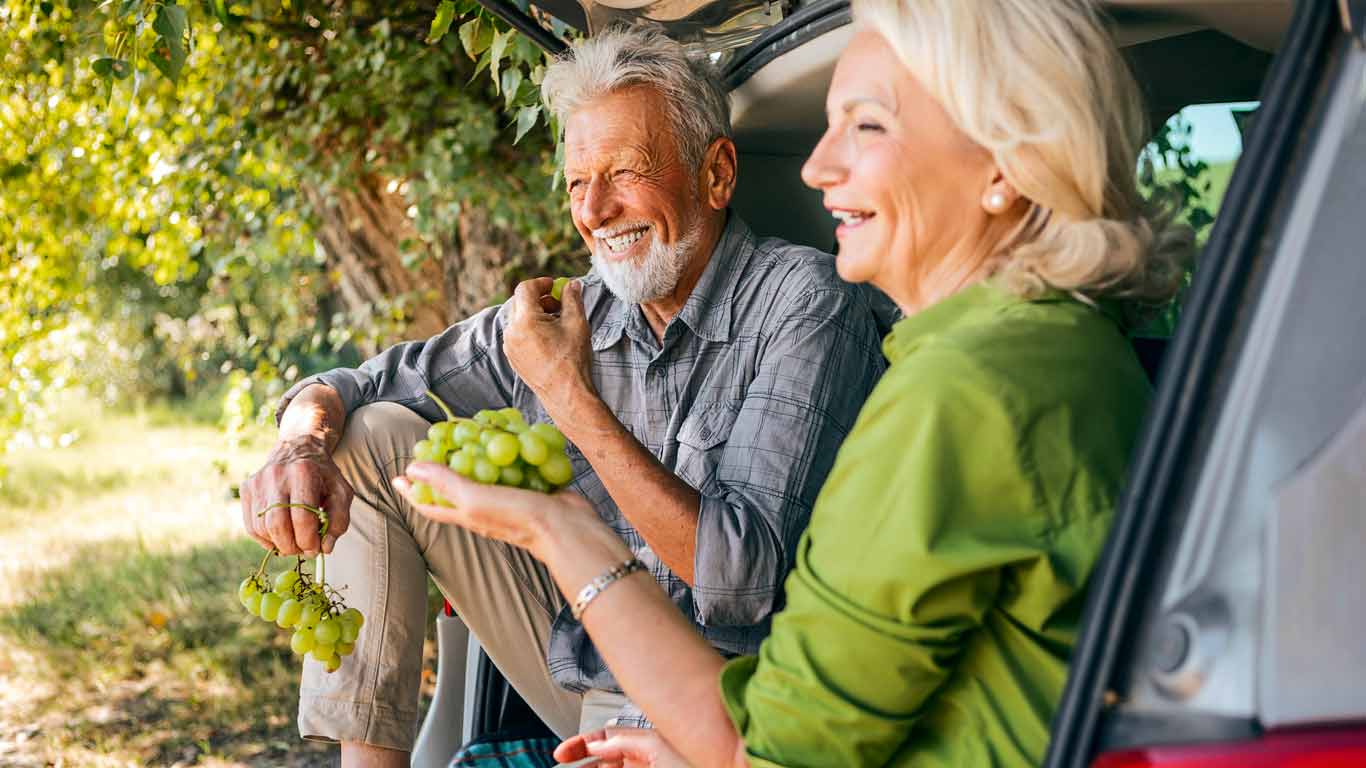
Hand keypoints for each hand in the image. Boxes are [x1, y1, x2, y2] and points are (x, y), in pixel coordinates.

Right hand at [240, 435, 352, 555]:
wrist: (297, 449)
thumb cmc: (323, 476)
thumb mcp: (341, 492)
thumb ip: (338, 521)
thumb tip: (325, 548)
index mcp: (303, 472)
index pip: (302, 517)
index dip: (308, 540)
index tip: (315, 548)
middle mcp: (276, 475)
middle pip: (277, 525)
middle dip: (292, 546)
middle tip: (303, 550)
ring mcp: (257, 482)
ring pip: (261, 528)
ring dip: (279, 544)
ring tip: (294, 542)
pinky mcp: (246, 489)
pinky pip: (251, 526)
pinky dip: (266, 539)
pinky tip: (281, 536)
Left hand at [395, 461, 630, 570]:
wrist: (568, 527)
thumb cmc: (518, 518)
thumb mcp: (475, 499)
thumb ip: (445, 482)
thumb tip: (411, 469)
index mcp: (467, 514)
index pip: (430, 504)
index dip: (412, 491)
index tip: (398, 475)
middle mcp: (484, 507)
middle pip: (455, 489)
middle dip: (442, 470)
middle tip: (433, 446)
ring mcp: (509, 499)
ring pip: (485, 477)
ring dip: (475, 458)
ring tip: (468, 437)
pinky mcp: (531, 488)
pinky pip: (513, 469)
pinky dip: (508, 455)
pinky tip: (509, 439)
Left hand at [504, 277, 593, 415]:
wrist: (566, 394)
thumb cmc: (572, 360)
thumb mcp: (577, 324)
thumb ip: (572, 299)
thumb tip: (571, 284)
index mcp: (525, 321)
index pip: (525, 289)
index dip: (541, 283)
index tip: (555, 286)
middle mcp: (512, 332)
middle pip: (520, 302)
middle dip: (539, 298)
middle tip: (558, 304)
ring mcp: (510, 346)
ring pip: (518, 318)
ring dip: (535, 314)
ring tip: (556, 323)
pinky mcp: (512, 357)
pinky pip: (517, 334)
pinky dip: (530, 328)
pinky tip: (549, 338)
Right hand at [554, 728, 689, 767]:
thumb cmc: (697, 762)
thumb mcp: (656, 747)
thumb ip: (623, 742)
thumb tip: (596, 742)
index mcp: (645, 743)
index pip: (605, 738)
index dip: (581, 744)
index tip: (561, 755)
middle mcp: (643, 760)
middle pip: (603, 760)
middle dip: (582, 765)